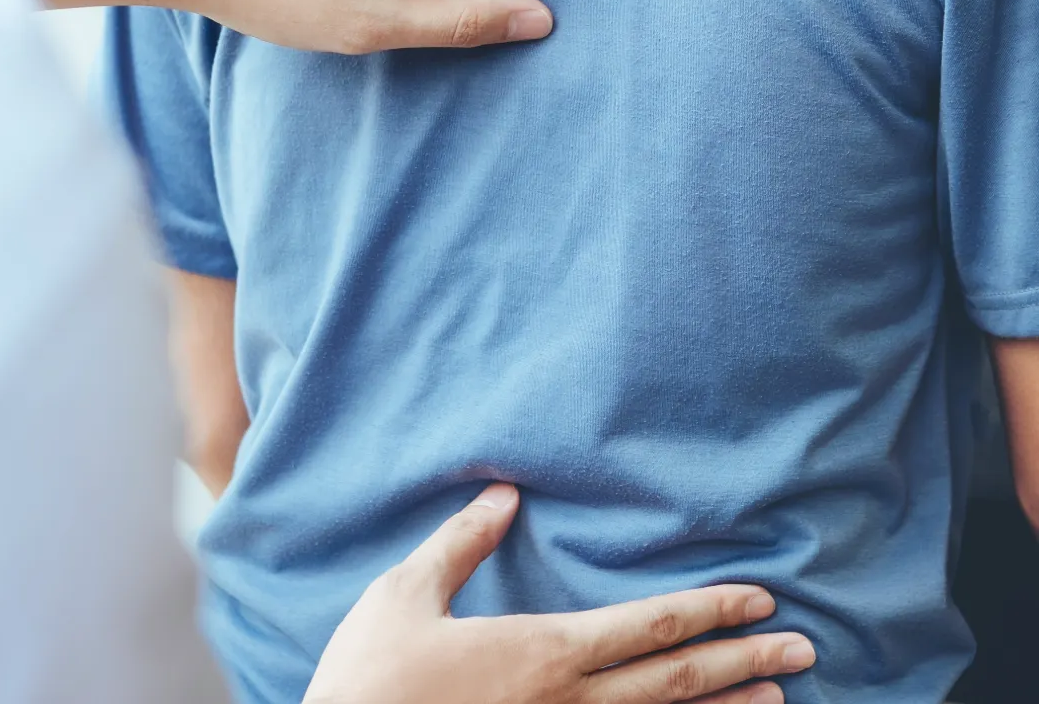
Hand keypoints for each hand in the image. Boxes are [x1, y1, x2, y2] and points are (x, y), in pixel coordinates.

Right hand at [304, 485, 815, 703]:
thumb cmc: (371, 673)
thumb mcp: (406, 592)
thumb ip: (462, 541)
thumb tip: (505, 492)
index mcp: (543, 649)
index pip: (648, 625)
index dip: (709, 608)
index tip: (759, 598)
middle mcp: (569, 702)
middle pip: (675, 679)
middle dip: (743, 659)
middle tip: (803, 646)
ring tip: (778, 698)